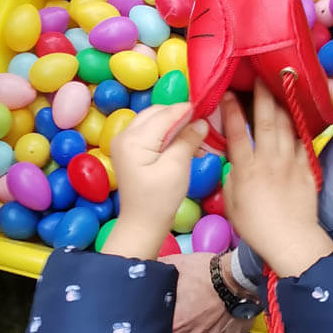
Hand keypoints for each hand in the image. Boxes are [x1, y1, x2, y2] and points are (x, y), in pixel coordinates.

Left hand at [104, 103, 207, 259]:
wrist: (142, 224)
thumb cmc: (160, 199)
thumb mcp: (177, 167)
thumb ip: (188, 140)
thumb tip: (201, 121)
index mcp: (134, 139)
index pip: (164, 114)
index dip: (187, 110)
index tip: (208, 108)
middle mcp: (124, 135)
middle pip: (157, 113)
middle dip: (180, 116)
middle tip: (203, 125)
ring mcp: (124, 142)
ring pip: (153, 120)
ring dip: (175, 125)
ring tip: (196, 137)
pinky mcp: (129, 150)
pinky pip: (150, 132)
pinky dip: (167, 134)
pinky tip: (184, 144)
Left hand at [160, 251, 253, 332]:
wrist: (238, 276)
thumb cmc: (207, 271)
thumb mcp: (178, 264)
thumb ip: (161, 270)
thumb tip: (148, 270)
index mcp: (175, 322)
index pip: (164, 327)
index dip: (170, 315)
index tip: (175, 306)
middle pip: (184, 332)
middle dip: (187, 319)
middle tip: (193, 301)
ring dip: (205, 324)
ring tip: (210, 306)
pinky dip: (223, 329)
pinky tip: (223, 314)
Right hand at [222, 81, 332, 277]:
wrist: (291, 240)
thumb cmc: (256, 226)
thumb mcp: (231, 204)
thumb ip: (232, 179)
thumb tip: (236, 164)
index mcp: (246, 168)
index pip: (236, 132)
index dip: (231, 110)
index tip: (228, 92)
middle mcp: (269, 159)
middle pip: (266, 120)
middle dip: (263, 95)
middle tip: (263, 76)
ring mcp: (290, 162)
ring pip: (286, 126)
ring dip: (282, 105)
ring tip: (281, 87)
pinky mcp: (306, 168)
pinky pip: (302, 142)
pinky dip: (298, 127)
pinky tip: (297, 116)